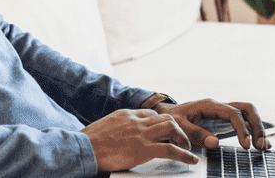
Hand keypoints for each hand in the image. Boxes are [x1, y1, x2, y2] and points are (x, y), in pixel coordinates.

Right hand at [82, 109, 199, 171]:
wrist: (83, 148)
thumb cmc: (88, 142)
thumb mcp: (104, 127)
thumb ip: (116, 128)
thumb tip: (118, 136)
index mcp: (126, 114)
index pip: (151, 114)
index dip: (161, 123)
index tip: (166, 132)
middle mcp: (136, 120)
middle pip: (165, 118)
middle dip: (177, 129)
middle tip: (181, 140)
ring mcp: (141, 133)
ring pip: (172, 128)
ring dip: (183, 138)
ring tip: (187, 148)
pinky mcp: (144, 149)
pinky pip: (171, 149)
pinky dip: (184, 155)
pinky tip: (191, 160)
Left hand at [153, 98, 270, 151]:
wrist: (167, 114)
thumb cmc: (172, 119)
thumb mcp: (179, 126)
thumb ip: (196, 134)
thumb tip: (215, 143)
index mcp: (210, 105)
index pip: (233, 113)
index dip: (242, 128)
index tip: (245, 144)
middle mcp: (220, 106)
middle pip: (247, 108)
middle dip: (256, 125)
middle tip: (259, 145)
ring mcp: (224, 112)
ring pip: (248, 113)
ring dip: (258, 128)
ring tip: (262, 146)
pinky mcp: (225, 120)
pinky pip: (244, 121)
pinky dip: (254, 131)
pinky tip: (261, 143)